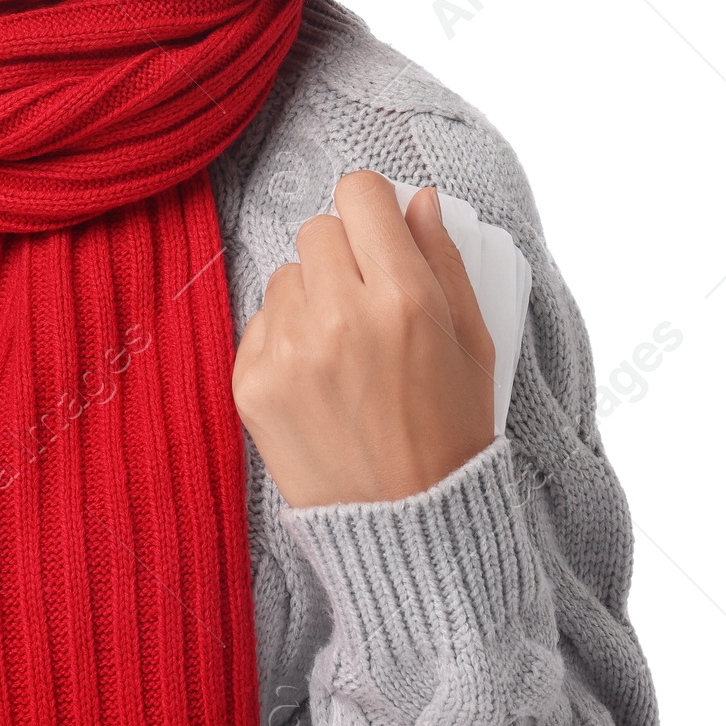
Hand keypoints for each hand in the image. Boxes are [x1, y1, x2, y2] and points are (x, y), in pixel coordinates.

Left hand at [232, 170, 494, 507]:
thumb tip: (419, 198)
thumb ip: (443, 261)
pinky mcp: (251, 382)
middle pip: (317, 230)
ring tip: (345, 356)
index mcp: (404, 299)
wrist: (408, 531)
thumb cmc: (450, 434)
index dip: (372, 208)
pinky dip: (284, 342)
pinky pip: (259, 322)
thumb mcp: (474, 345)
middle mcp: (341, 316)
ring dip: (311, 299)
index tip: (377, 232)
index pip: (359, 193)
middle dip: (343, 257)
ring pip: (285, 275)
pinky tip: (318, 383)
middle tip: (368, 307)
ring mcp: (290, 350)